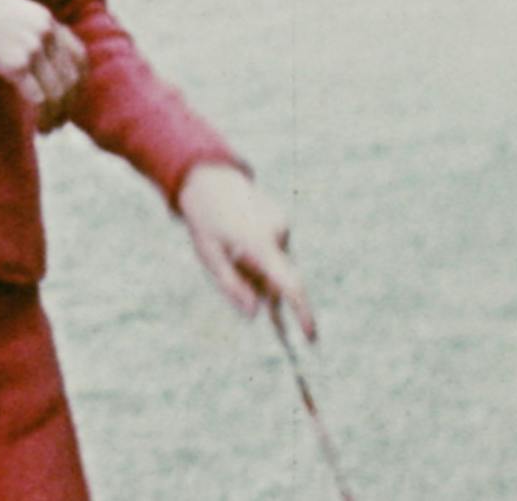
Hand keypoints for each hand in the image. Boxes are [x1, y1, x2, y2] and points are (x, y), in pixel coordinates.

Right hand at [0, 0, 86, 130]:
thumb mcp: (7, 12)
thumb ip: (27, 28)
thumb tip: (36, 54)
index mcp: (44, 18)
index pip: (79, 54)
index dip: (80, 81)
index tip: (72, 98)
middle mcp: (44, 30)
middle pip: (71, 76)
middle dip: (69, 104)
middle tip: (60, 121)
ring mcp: (31, 47)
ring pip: (59, 91)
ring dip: (57, 115)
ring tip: (49, 129)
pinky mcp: (14, 64)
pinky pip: (39, 99)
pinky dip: (43, 117)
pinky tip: (39, 128)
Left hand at [178, 161, 316, 341]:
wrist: (210, 179)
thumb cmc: (205, 222)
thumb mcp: (210, 257)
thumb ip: (233, 287)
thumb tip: (256, 314)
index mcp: (257, 243)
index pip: (288, 284)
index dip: (302, 313)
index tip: (311, 336)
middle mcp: (277, 233)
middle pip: (279, 280)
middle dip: (267, 295)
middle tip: (246, 289)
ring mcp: (283, 225)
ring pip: (278, 267)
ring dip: (261, 273)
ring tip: (232, 252)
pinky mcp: (283, 222)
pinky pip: (277, 252)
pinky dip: (263, 258)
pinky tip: (241, 242)